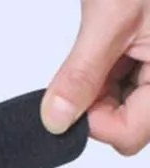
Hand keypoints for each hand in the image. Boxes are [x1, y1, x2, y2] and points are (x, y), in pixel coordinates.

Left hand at [42, 0, 149, 154]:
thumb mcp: (113, 16)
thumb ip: (82, 74)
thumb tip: (56, 119)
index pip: (130, 134)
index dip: (95, 123)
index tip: (74, 96)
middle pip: (129, 122)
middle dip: (98, 102)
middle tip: (88, 62)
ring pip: (126, 102)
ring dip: (102, 83)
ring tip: (105, 39)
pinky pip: (128, 78)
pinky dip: (109, 67)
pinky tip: (108, 39)